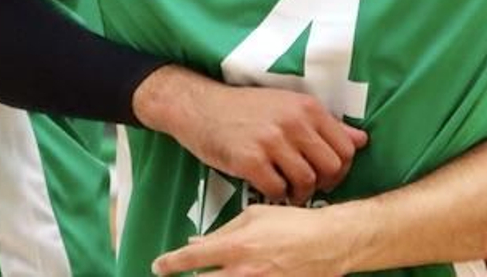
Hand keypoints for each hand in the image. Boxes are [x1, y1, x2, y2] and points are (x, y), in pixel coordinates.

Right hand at [137, 69, 367, 204]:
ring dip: (299, 192)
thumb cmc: (247, 108)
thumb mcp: (289, 106)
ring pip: (307, 182)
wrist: (201, 106)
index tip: (327, 174)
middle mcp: (294, 122)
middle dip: (324, 184)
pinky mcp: (250, 160)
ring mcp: (272, 141)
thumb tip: (361, 140)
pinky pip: (277, 190)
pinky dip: (276, 195)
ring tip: (287, 187)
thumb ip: (325, 125)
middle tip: (308, 186)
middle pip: (331, 168)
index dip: (341, 168)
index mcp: (308, 107)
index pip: (346, 148)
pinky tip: (268, 185)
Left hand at [151, 205, 352, 276]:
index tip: (159, 266)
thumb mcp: (254, 216)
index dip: (169, 264)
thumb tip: (197, 242)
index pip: (190, 260)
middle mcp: (240, 272)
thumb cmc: (293, 224)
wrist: (328, 242)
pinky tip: (234, 276)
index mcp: (234, 247)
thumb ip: (223, 231)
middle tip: (183, 274)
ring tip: (209, 274)